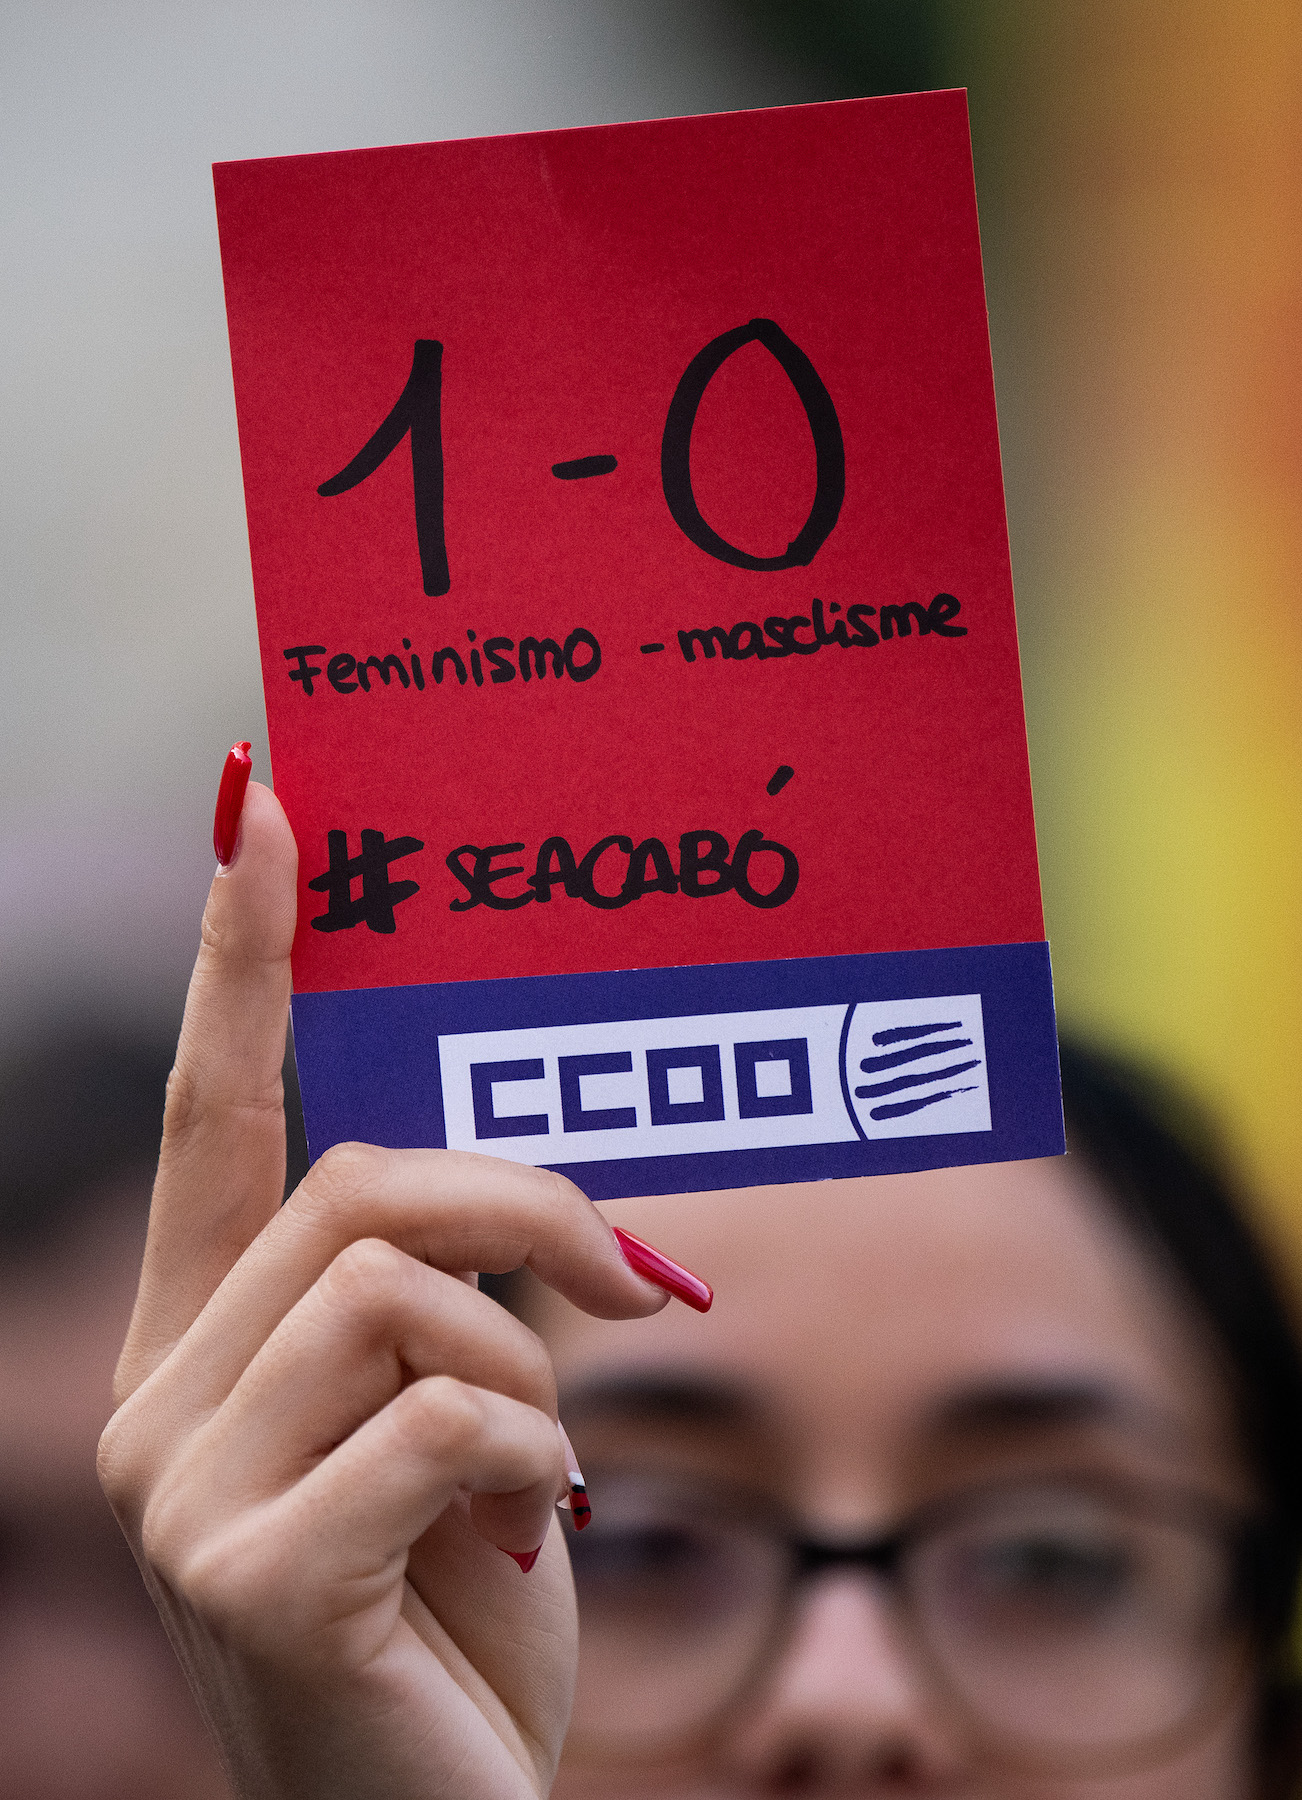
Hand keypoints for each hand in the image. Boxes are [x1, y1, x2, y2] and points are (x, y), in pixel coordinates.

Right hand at [97, 782, 670, 1799]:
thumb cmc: (467, 1604)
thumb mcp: (473, 1418)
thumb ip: (463, 1293)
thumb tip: (555, 1215)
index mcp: (210, 1342)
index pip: (216, 1111)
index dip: (240, 954)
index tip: (263, 806)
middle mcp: (161, 1398)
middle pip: (356, 1184)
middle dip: (526, 1208)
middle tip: (641, 1283)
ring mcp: (182, 1492)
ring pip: (398, 1291)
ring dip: (533, 1363)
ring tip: (555, 1471)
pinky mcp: (249, 1579)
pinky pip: (445, 1419)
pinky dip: (537, 1461)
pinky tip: (535, 1538)